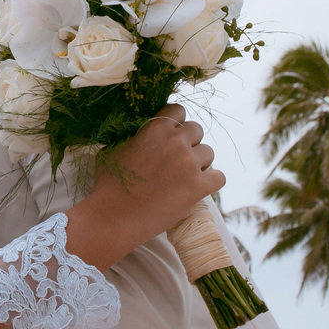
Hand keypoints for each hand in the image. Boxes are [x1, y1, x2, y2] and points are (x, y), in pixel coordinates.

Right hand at [73, 105, 224, 269]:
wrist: (113, 217)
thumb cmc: (108, 184)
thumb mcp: (115, 148)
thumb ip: (135, 136)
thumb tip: (143, 132)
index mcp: (155, 128)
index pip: (178, 110)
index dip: (175, 124)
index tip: (170, 136)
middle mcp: (175, 141)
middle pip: (197, 130)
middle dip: (188, 142)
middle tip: (176, 160)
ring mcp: (189, 163)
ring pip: (209, 153)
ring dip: (199, 163)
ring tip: (183, 177)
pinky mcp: (199, 187)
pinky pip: (219, 177)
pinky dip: (210, 182)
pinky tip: (197, 188)